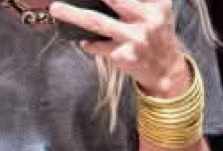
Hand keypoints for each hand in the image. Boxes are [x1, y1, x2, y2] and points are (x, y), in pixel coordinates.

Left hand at [49, 0, 191, 97]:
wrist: (165, 71)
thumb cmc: (155, 36)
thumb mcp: (156, 11)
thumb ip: (137, 2)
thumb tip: (100, 1)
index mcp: (156, 2)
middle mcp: (147, 17)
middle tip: (60, 0)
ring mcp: (134, 38)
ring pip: (97, 22)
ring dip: (73, 14)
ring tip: (56, 9)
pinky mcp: (124, 56)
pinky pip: (98, 46)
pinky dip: (89, 43)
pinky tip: (85, 42)